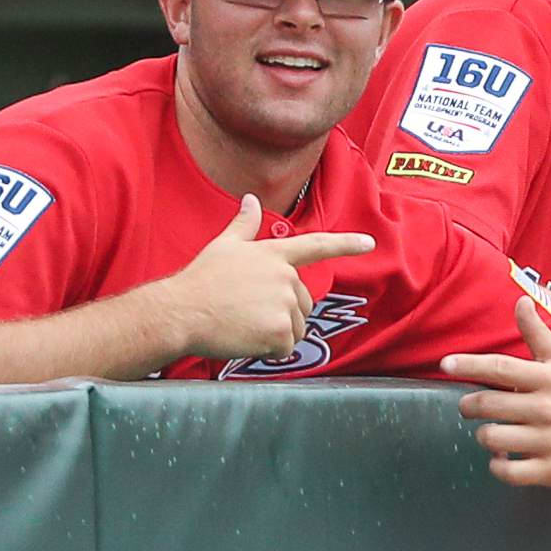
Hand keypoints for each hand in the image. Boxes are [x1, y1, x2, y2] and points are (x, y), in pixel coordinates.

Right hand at [146, 196, 375, 363]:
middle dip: (283, 312)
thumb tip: (250, 200)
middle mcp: (285, 278)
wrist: (180, 312)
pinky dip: (268, 350)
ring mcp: (284, 305)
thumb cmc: (199, 280)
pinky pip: (285, 348)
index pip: (316, 246)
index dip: (346, 244)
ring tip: (243, 323)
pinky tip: (245, 339)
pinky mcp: (280, 332)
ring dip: (275, 333)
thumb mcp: (223, 246)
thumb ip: (244, 225)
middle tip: (247, 311)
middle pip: (303, 303)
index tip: (370, 242)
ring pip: (296, 327)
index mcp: (274, 255)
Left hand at [447, 301, 550, 490]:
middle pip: (489, 405)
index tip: (445, 363)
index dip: (470, 364)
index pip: (501, 368)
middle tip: (471, 406)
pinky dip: (497, 466)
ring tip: (491, 432)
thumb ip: (537, 333)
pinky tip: (503, 457)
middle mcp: (549, 409)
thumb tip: (521, 299)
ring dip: (485, 436)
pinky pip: (507, 471)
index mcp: (549, 379)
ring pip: (493, 438)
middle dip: (470, 405)